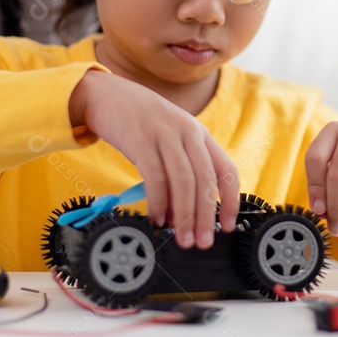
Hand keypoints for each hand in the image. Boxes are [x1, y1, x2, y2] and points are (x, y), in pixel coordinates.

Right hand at [69, 70, 238, 248]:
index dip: (230, 200)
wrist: (107, 94)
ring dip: (184, 215)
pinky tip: (157, 218)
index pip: (226, 170)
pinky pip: (155, 177)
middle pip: (205, 180)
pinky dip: (158, 202)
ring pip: (184, 181)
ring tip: (181, 237)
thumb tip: (184, 215)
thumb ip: (181, 169)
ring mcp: (165, 134)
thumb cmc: (141, 123)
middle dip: (206, 216)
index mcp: (200, 134)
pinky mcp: (141, 140)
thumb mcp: (171, 138)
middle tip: (202, 242)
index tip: (227, 225)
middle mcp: (188, 132)